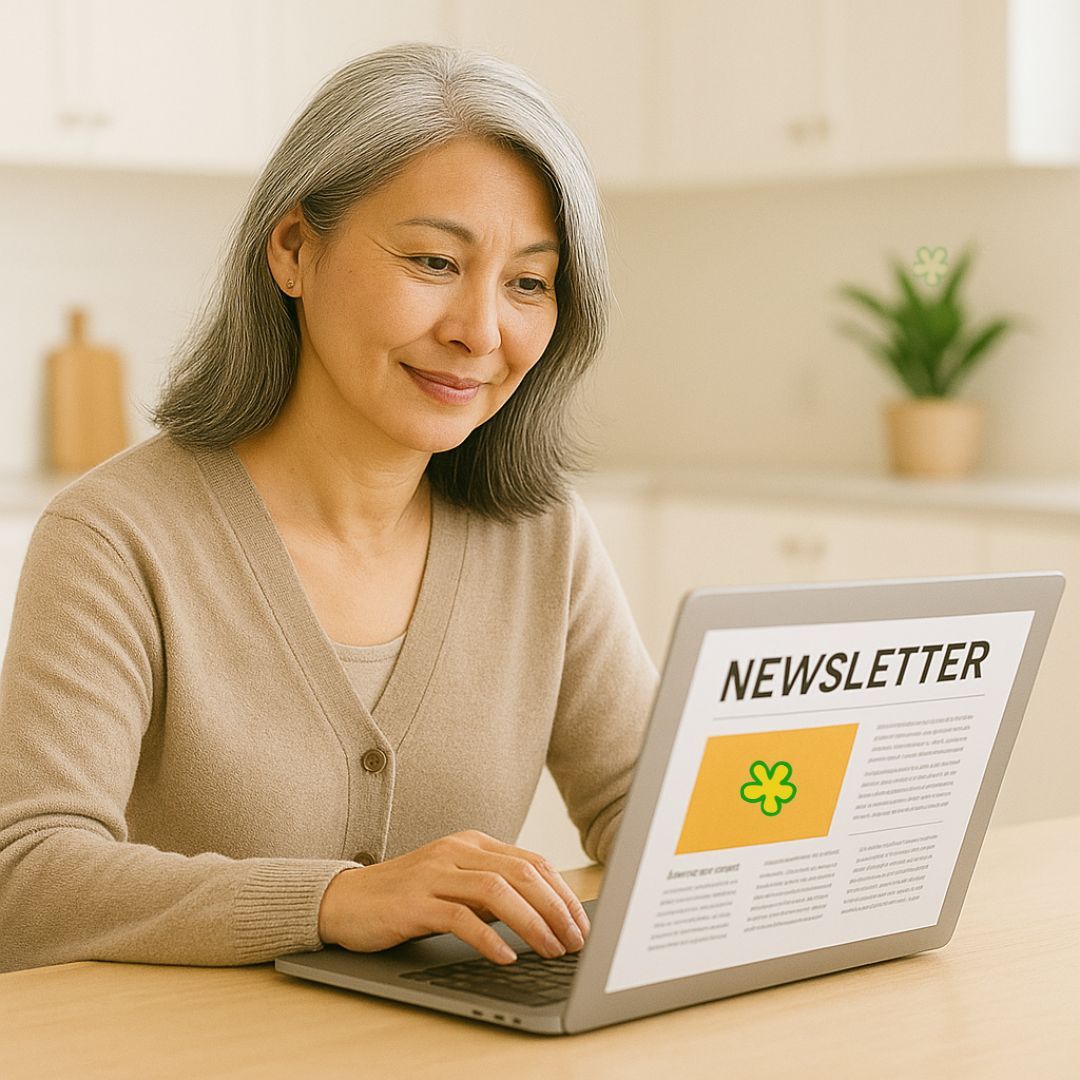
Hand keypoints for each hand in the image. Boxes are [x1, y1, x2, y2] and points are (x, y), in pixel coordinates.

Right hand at [317, 830, 590, 963]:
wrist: (346, 900)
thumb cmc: (407, 897)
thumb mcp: (456, 886)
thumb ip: (493, 892)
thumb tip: (544, 914)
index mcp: (473, 843)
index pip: (532, 861)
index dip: (562, 893)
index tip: (581, 923)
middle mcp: (456, 851)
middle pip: (521, 873)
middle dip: (556, 909)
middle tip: (576, 941)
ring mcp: (434, 873)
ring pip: (497, 891)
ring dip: (531, 923)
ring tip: (551, 950)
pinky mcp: (414, 901)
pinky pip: (459, 917)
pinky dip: (488, 938)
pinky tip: (506, 957)